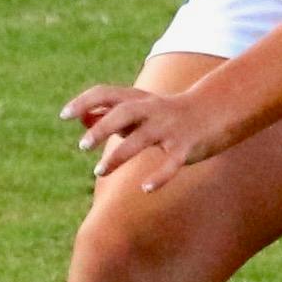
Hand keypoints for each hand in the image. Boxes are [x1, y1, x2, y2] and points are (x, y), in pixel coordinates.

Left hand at [63, 80, 232, 190]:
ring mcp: (170, 129)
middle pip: (124, 113)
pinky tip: (144, 189)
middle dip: (102, 128)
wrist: (217, 110)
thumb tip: (80, 117)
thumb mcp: (140, 109)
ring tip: (98, 171)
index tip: (63, 115)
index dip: (84, 102)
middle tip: (82, 146)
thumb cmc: (170, 112)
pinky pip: (171, 163)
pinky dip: (159, 176)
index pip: (106, 93)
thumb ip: (110, 113)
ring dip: (119, 155)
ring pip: (142, 139)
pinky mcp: (187, 147)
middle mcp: (153, 111)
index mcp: (139, 100)